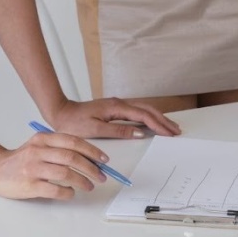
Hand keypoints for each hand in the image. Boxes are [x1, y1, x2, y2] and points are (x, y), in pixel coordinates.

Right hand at [0, 131, 108, 199]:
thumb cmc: (21, 159)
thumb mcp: (39, 145)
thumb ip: (59, 148)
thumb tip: (89, 159)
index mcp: (43, 138)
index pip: (73, 142)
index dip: (92, 151)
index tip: (104, 160)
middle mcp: (38, 151)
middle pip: (72, 157)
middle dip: (91, 167)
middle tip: (101, 176)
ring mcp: (33, 168)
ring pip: (66, 173)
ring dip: (82, 181)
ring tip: (89, 186)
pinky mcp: (29, 185)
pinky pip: (55, 189)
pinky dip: (67, 192)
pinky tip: (72, 193)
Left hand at [48, 97, 181, 138]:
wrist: (61, 112)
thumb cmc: (74, 122)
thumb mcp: (95, 129)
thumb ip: (118, 131)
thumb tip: (139, 133)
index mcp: (116, 107)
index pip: (144, 115)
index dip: (159, 124)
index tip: (170, 133)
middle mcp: (119, 103)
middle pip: (148, 110)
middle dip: (163, 120)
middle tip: (176, 130)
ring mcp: (118, 105)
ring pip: (144, 109)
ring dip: (158, 117)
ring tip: (170, 126)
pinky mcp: (115, 108)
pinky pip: (137, 111)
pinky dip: (148, 116)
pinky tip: (152, 122)